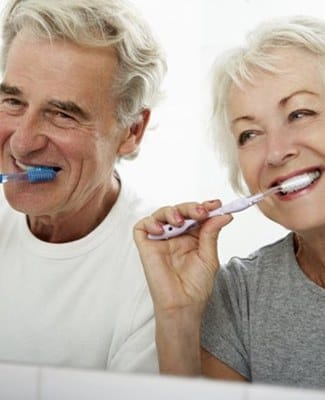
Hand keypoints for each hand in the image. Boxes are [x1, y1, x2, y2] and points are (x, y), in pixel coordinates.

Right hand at [133, 200, 232, 315]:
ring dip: (171, 212)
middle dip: (190, 208)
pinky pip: (142, 226)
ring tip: (180, 221)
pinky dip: (150, 223)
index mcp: (192, 237)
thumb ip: (211, 233)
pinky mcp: (146, 246)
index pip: (196, 215)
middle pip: (179, 211)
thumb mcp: (209, 257)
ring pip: (161, 214)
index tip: (216, 204)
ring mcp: (160, 240)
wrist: (183, 305)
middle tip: (201, 212)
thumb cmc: (197, 286)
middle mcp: (175, 236)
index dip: (204, 207)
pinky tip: (162, 230)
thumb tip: (224, 214)